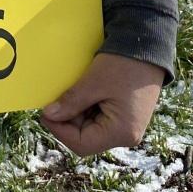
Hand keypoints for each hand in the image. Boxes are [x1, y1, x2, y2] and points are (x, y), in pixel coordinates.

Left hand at [39, 53, 164, 156]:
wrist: (148, 47)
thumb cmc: (123, 64)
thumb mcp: (93, 82)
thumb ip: (71, 102)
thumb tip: (48, 115)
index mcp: (121, 132)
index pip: (82, 144)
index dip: (60, 130)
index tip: (45, 112)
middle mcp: (126, 136)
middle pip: (86, 138)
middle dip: (68, 120)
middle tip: (56, 99)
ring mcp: (126, 126)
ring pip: (90, 128)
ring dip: (76, 112)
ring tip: (72, 91)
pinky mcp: (124, 116)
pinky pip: (98, 118)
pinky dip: (86, 107)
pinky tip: (83, 91)